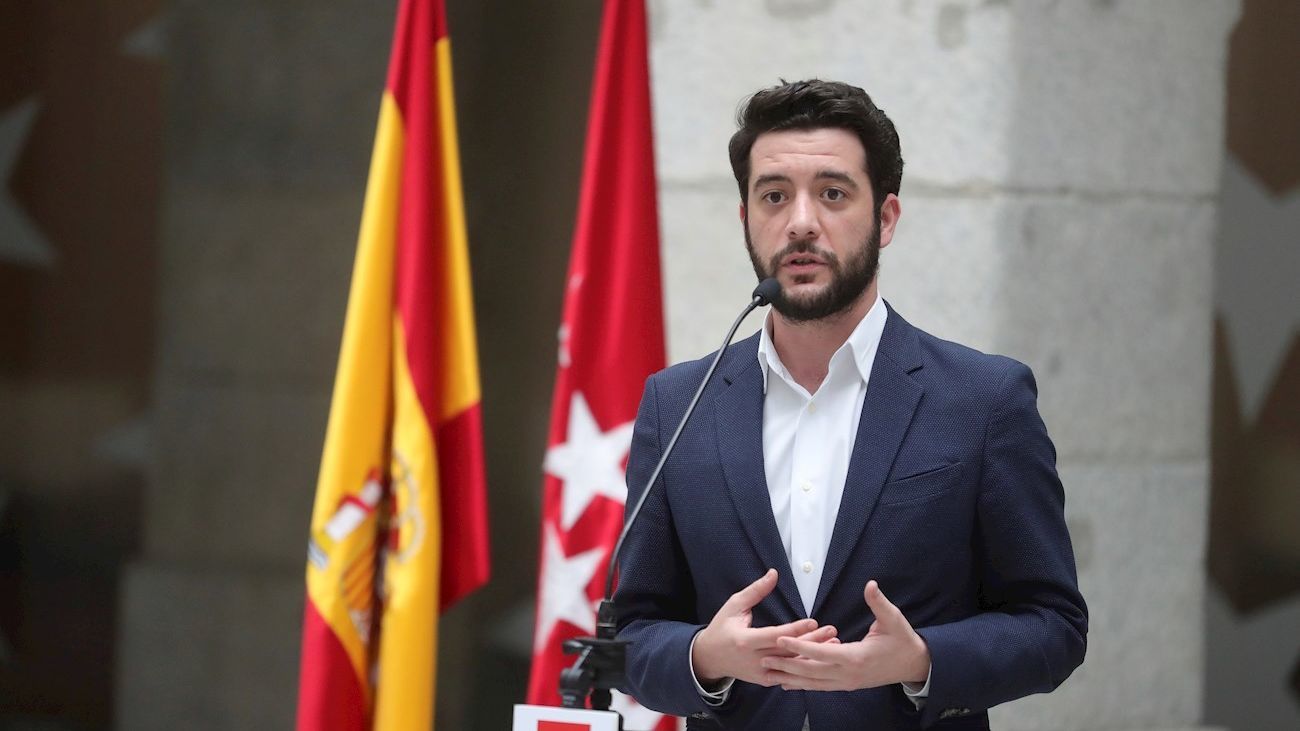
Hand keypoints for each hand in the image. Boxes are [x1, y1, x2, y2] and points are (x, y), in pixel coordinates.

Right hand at [691, 569, 834, 685]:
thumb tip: (774, 574)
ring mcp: (761, 672)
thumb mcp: (735, 605)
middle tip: (831, 631)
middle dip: (812, 642)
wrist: (710, 657)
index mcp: (745, 640)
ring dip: (813, 655)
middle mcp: (754, 659)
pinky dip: (803, 667)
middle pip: (788, 651)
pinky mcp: (765, 680)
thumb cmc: (722, 628)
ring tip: (833, 644)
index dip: (795, 630)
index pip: (776, 636)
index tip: (814, 622)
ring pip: (791, 665)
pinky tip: (820, 659)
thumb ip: (756, 591)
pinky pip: (788, 674)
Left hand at [762, 580, 929, 690]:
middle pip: (812, 672)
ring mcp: (848, 682)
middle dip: (787, 665)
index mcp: (857, 657)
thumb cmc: (903, 640)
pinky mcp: (847, 684)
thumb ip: (879, 603)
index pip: (823, 653)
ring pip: (814, 683)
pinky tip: (789, 681)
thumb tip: (870, 585)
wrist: (914, 665)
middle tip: (764, 659)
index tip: (781, 638)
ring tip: (769, 673)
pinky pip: (821, 686)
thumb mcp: (894, 619)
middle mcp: (849, 674)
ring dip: (791, 678)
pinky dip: (804, 684)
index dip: (800, 645)